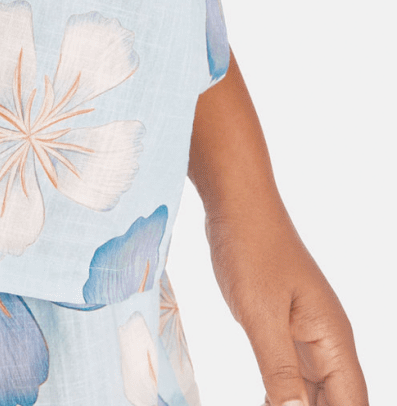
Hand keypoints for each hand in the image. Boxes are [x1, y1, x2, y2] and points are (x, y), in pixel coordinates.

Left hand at [206, 205, 366, 405]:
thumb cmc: (251, 249)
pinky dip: (283, 395)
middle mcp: (329, 343)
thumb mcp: (261, 314)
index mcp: (334, 340)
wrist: (237, 203)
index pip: (352, 403)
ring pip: (314, 393)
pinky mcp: (285, 329)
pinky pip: (292, 375)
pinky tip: (267, 402)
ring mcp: (307, 336)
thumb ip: (280, 370)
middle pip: (336, 401)